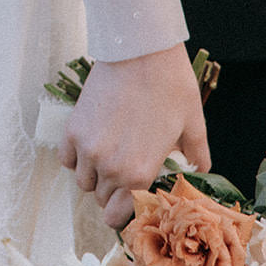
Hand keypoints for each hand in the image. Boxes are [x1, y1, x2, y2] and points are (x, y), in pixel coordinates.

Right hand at [60, 45, 209, 231]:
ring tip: (108, 156)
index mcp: (141, 173)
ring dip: (94, 175)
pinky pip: (66, 159)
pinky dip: (75, 157)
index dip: (125, 212)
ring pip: (83, 181)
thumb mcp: (193, 123)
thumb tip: (199, 171)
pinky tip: (91, 144)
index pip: (120, 216)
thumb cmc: (170, 83)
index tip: (129, 201)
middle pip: (102, 200)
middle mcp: (111, 168)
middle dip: (113, 192)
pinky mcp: (73, 128)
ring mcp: (89, 148)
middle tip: (124, 172)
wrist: (140, 48)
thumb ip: (197, 155)